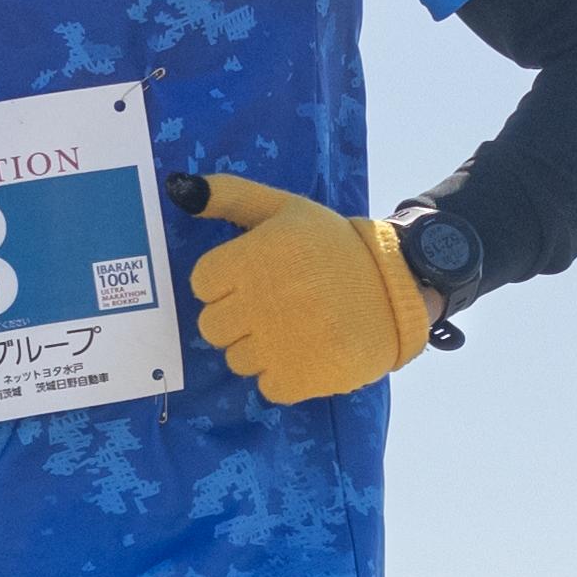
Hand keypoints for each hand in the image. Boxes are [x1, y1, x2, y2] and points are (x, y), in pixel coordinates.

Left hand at [181, 172, 434, 404]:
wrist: (397, 285)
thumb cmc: (332, 246)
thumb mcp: (285, 208)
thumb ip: (230, 195)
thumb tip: (179, 190)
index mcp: (253, 257)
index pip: (203, 284)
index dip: (226, 284)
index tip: (256, 279)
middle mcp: (261, 301)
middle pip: (212, 327)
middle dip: (237, 319)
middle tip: (275, 307)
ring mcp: (281, 343)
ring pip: (237, 360)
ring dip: (261, 349)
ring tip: (296, 329)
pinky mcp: (302, 377)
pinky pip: (268, 386)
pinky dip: (286, 376)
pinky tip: (308, 352)